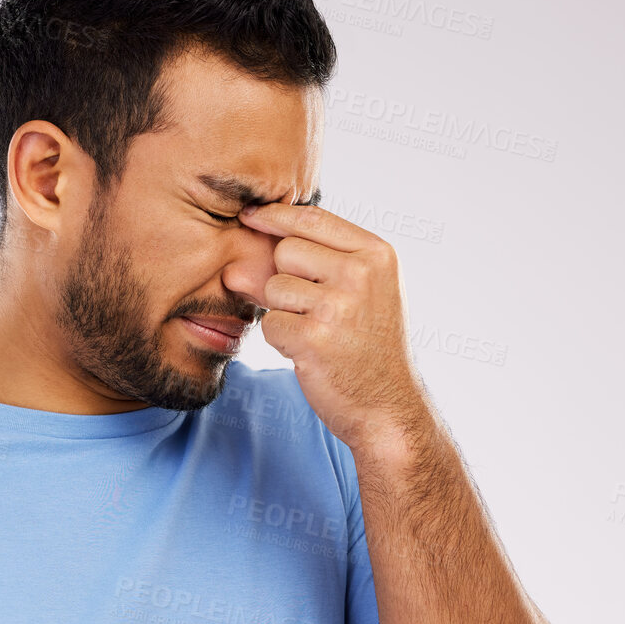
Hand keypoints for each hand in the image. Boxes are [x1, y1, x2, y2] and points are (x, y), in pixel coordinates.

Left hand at [239, 202, 426, 447]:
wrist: (389, 407)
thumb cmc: (369, 347)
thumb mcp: (359, 295)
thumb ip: (309, 268)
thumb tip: (235, 266)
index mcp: (377, 254)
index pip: (312, 218)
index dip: (275, 216)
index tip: (250, 216)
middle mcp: (360, 274)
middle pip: (286, 251)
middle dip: (285, 279)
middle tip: (313, 310)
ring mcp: (337, 306)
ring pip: (273, 288)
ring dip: (283, 312)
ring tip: (316, 332)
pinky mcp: (313, 339)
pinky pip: (270, 324)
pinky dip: (281, 340)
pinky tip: (310, 353)